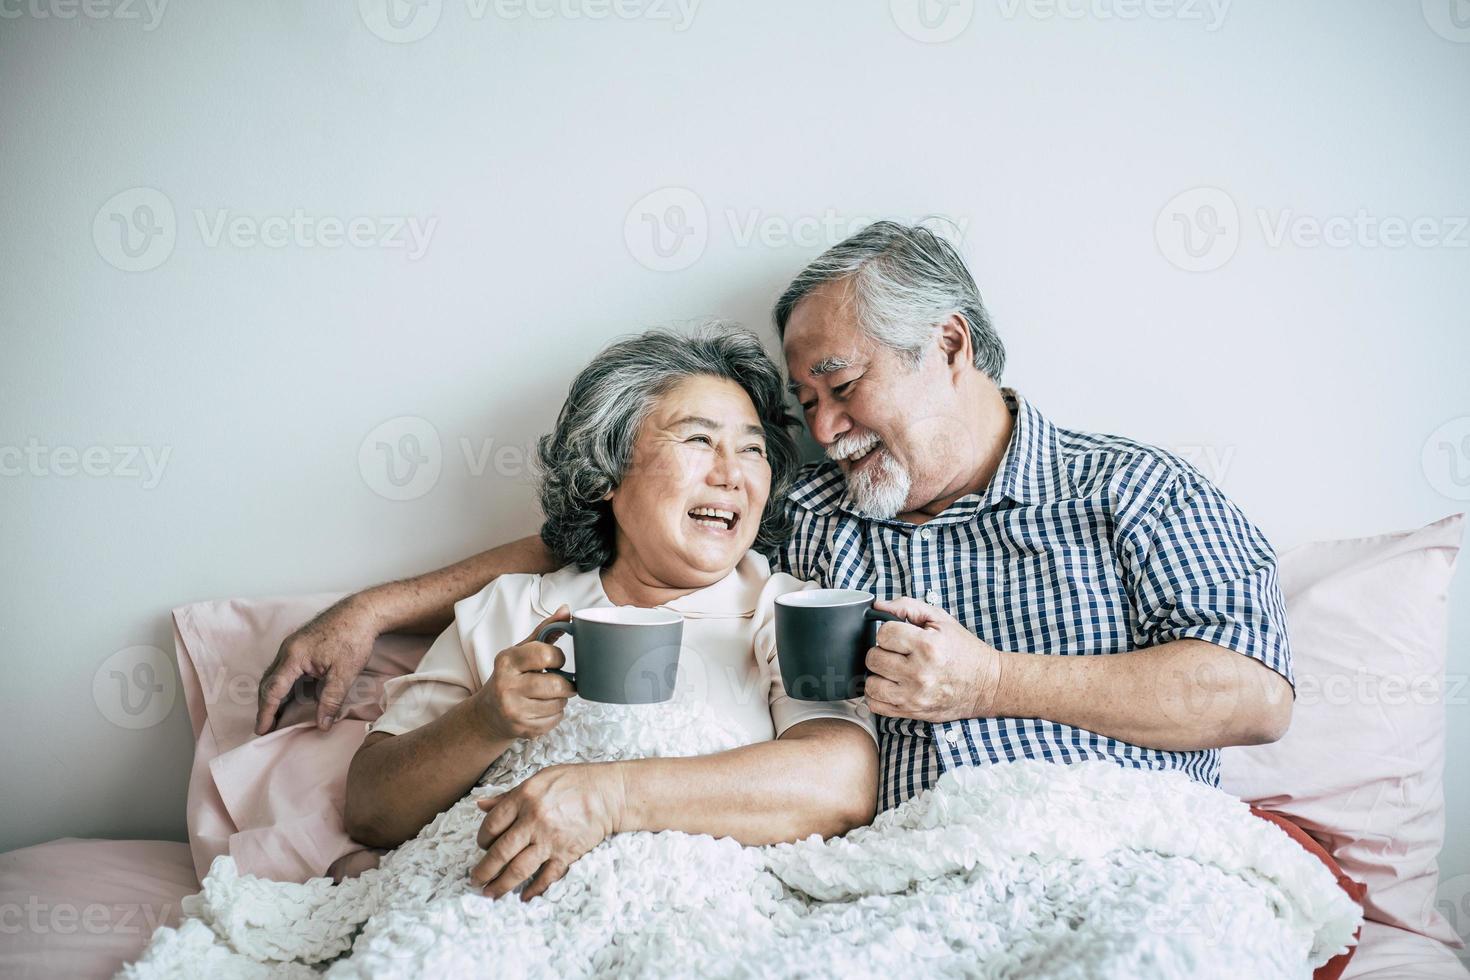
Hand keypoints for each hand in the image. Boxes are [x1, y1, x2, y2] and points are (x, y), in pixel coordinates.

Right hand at [256, 595, 379, 734]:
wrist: (362, 611)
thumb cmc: (353, 638)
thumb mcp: (344, 673)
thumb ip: (331, 700)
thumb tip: (322, 725)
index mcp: (293, 656)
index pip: (273, 690)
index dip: (266, 712)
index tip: (261, 730)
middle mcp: (287, 650)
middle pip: (268, 683)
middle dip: (265, 706)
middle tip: (266, 728)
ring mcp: (292, 646)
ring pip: (275, 675)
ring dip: (273, 696)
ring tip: (275, 717)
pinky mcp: (300, 645)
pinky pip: (284, 669)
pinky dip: (283, 686)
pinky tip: (290, 697)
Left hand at [469, 762, 625, 900]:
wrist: (610, 794)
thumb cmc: (574, 781)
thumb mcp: (538, 779)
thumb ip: (508, 795)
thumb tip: (480, 804)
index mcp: (524, 798)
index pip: (492, 824)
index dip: (482, 839)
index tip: (482, 846)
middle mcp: (534, 820)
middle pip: (500, 852)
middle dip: (484, 870)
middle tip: (475, 880)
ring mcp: (550, 840)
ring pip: (518, 870)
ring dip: (501, 885)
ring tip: (490, 893)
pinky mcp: (566, 854)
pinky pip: (546, 877)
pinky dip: (534, 889)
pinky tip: (524, 896)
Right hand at [474, 607, 576, 741]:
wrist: (488, 713)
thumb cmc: (511, 676)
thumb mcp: (521, 651)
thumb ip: (545, 630)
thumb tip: (567, 610)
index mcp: (507, 660)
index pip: (545, 655)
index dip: (558, 658)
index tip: (556, 661)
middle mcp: (506, 685)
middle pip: (556, 684)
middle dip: (565, 684)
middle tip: (560, 681)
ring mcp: (513, 710)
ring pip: (559, 704)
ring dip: (561, 699)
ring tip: (548, 695)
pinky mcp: (522, 729)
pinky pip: (555, 720)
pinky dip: (555, 715)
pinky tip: (542, 709)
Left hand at [863, 597, 1001, 722]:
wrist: (988, 685)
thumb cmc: (965, 651)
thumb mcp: (941, 620)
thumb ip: (907, 607)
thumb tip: (878, 606)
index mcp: (927, 646)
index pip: (883, 634)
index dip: (888, 631)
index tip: (898, 635)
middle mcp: (919, 673)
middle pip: (873, 658)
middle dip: (881, 651)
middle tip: (896, 652)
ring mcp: (914, 696)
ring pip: (871, 684)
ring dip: (878, 674)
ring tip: (892, 669)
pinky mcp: (912, 712)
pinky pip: (875, 705)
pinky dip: (878, 695)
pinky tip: (890, 686)